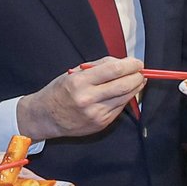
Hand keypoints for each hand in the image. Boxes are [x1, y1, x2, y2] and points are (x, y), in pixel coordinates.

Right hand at [17, 56, 144, 140]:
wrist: (45, 117)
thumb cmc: (60, 92)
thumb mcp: (74, 73)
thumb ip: (99, 67)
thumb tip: (124, 63)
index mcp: (79, 82)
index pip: (114, 70)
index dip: (130, 65)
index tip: (137, 62)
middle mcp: (88, 98)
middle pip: (124, 85)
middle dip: (138, 76)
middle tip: (141, 71)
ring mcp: (96, 113)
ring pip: (126, 97)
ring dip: (136, 87)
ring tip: (137, 80)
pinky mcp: (101, 123)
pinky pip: (120, 108)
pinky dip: (125, 98)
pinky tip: (123, 92)